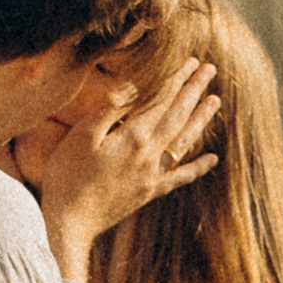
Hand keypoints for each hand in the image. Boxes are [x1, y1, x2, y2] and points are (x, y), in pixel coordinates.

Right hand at [25, 59, 219, 281]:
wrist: (68, 221)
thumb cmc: (67, 175)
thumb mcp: (81, 135)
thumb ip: (109, 109)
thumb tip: (135, 87)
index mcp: (133, 136)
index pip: (161, 100)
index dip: (177, 79)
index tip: (192, 61)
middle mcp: (149, 154)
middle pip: (177, 115)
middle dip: (194, 91)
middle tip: (210, 70)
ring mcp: (152, 175)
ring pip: (184, 141)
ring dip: (201, 120)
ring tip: (215, 101)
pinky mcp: (149, 193)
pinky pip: (180, 178)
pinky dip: (198, 168)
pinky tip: (212, 159)